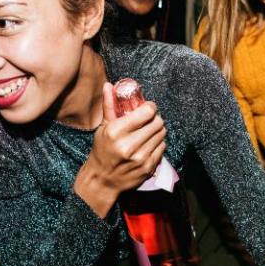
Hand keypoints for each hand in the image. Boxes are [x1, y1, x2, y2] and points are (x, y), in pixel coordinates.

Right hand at [74, 82, 166, 216]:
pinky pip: (162, 147)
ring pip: (162, 134)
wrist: (103, 180)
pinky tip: (149, 144)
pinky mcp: (148, 167)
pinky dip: (158, 143)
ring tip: (148, 132)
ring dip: (157, 130)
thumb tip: (109, 85)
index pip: (146, 112)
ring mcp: (140, 158)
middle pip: (157, 122)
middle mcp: (128, 145)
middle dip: (155, 118)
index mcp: (116, 132)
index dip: (150, 107)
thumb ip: (109, 106)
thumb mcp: (103, 128)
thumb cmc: (102, 151)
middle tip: (149, 120)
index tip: (148, 108)